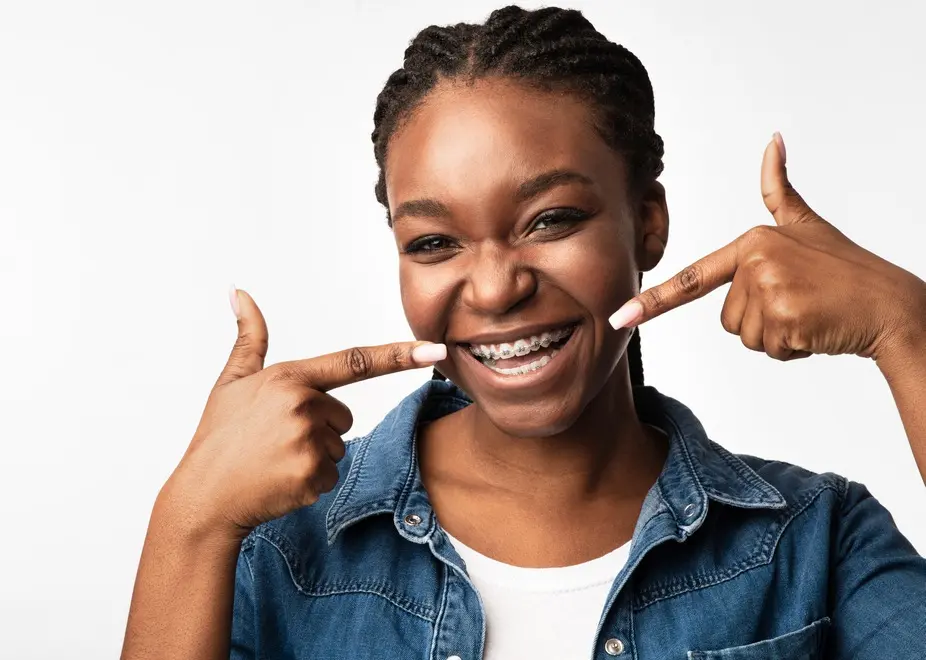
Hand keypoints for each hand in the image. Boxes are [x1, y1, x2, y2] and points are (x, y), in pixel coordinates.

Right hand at [161, 288, 446, 539]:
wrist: (204, 497)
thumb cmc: (219, 437)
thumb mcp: (232, 382)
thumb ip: (249, 337)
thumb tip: (238, 292)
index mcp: (289, 378)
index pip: (355, 361)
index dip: (398, 355)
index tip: (435, 350)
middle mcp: (304, 407)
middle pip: (343, 415)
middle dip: (319, 426)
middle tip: (277, 439)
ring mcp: (310, 443)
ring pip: (338, 445)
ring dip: (315, 454)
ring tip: (275, 458)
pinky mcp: (314, 476)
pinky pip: (332, 474)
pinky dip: (312, 480)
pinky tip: (281, 479)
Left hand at [610, 132, 925, 361]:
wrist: (891, 305)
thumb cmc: (846, 270)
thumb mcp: (807, 224)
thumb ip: (779, 191)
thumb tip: (772, 140)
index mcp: (751, 242)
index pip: (694, 277)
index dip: (654, 300)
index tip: (621, 317)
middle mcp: (754, 262)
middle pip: (726, 318)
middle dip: (761, 321)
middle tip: (800, 304)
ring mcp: (768, 290)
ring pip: (745, 337)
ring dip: (776, 337)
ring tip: (808, 314)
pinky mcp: (783, 317)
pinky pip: (768, 349)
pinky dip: (792, 349)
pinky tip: (816, 328)